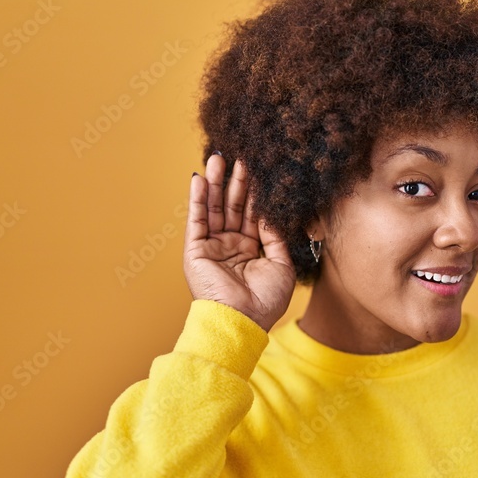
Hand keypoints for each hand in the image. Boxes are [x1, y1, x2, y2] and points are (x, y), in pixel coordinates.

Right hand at [183, 153, 295, 332]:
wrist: (243, 321)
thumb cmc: (266, 300)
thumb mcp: (281, 264)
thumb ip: (276, 236)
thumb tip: (272, 211)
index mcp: (251, 250)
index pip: (252, 214)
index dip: (255, 193)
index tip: (259, 170)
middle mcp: (230, 246)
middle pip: (232, 207)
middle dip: (236, 182)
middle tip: (241, 156)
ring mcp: (213, 247)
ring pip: (214, 208)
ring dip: (215, 183)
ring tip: (218, 158)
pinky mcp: (196, 250)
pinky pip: (196, 220)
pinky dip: (197, 200)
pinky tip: (199, 179)